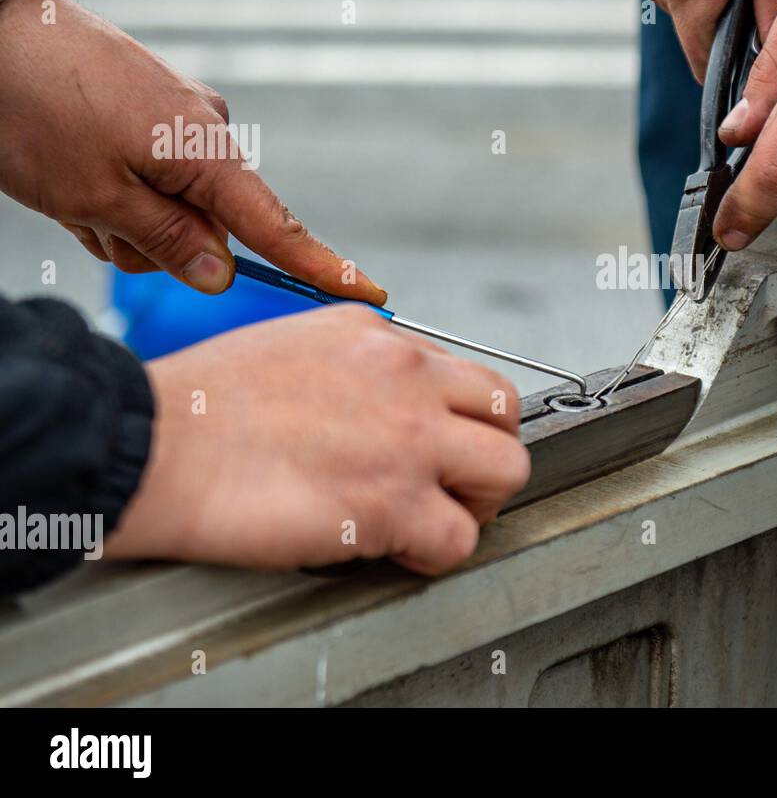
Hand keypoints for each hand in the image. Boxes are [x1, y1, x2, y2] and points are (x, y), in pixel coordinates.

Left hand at [0, 0, 383, 301]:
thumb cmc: (32, 108)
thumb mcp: (94, 196)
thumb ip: (167, 242)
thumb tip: (225, 274)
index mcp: (205, 152)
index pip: (278, 229)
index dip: (323, 268)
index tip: (371, 293)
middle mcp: (206, 130)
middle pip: (207, 228)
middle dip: (151, 243)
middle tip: (87, 220)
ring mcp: (177, 116)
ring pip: (168, 207)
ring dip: (119, 218)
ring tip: (68, 189)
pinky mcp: (149, 108)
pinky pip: (149, 175)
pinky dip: (112, 190)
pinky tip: (69, 170)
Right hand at [104, 305, 530, 574]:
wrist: (155, 443)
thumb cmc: (197, 407)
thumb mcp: (288, 346)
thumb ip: (350, 368)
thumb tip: (374, 406)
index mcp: (376, 336)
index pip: (461, 374)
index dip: (454, 419)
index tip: (435, 446)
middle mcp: (405, 376)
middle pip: (504, 412)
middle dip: (484, 452)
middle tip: (452, 484)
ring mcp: (409, 437)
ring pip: (507, 469)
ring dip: (476, 502)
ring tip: (434, 518)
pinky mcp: (394, 500)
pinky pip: (460, 538)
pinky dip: (437, 554)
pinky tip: (400, 551)